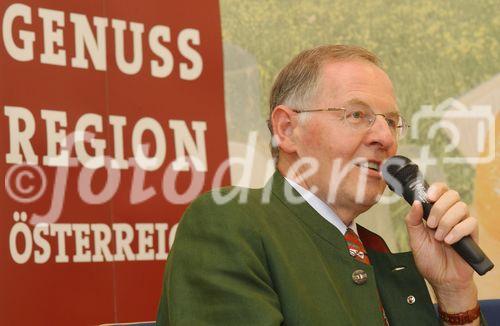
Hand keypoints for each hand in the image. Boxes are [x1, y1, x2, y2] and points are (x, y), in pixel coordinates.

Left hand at [404, 183, 478, 314]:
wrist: (442, 279)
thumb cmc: (429, 259)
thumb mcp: (415, 239)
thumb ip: (413, 220)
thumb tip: (416, 202)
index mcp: (435, 212)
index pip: (441, 190)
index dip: (436, 189)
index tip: (429, 197)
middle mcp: (450, 214)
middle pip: (452, 195)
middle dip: (439, 208)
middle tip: (431, 225)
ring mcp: (462, 223)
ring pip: (461, 207)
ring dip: (447, 222)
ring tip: (439, 238)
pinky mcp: (472, 234)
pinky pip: (470, 223)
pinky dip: (458, 231)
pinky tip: (449, 241)